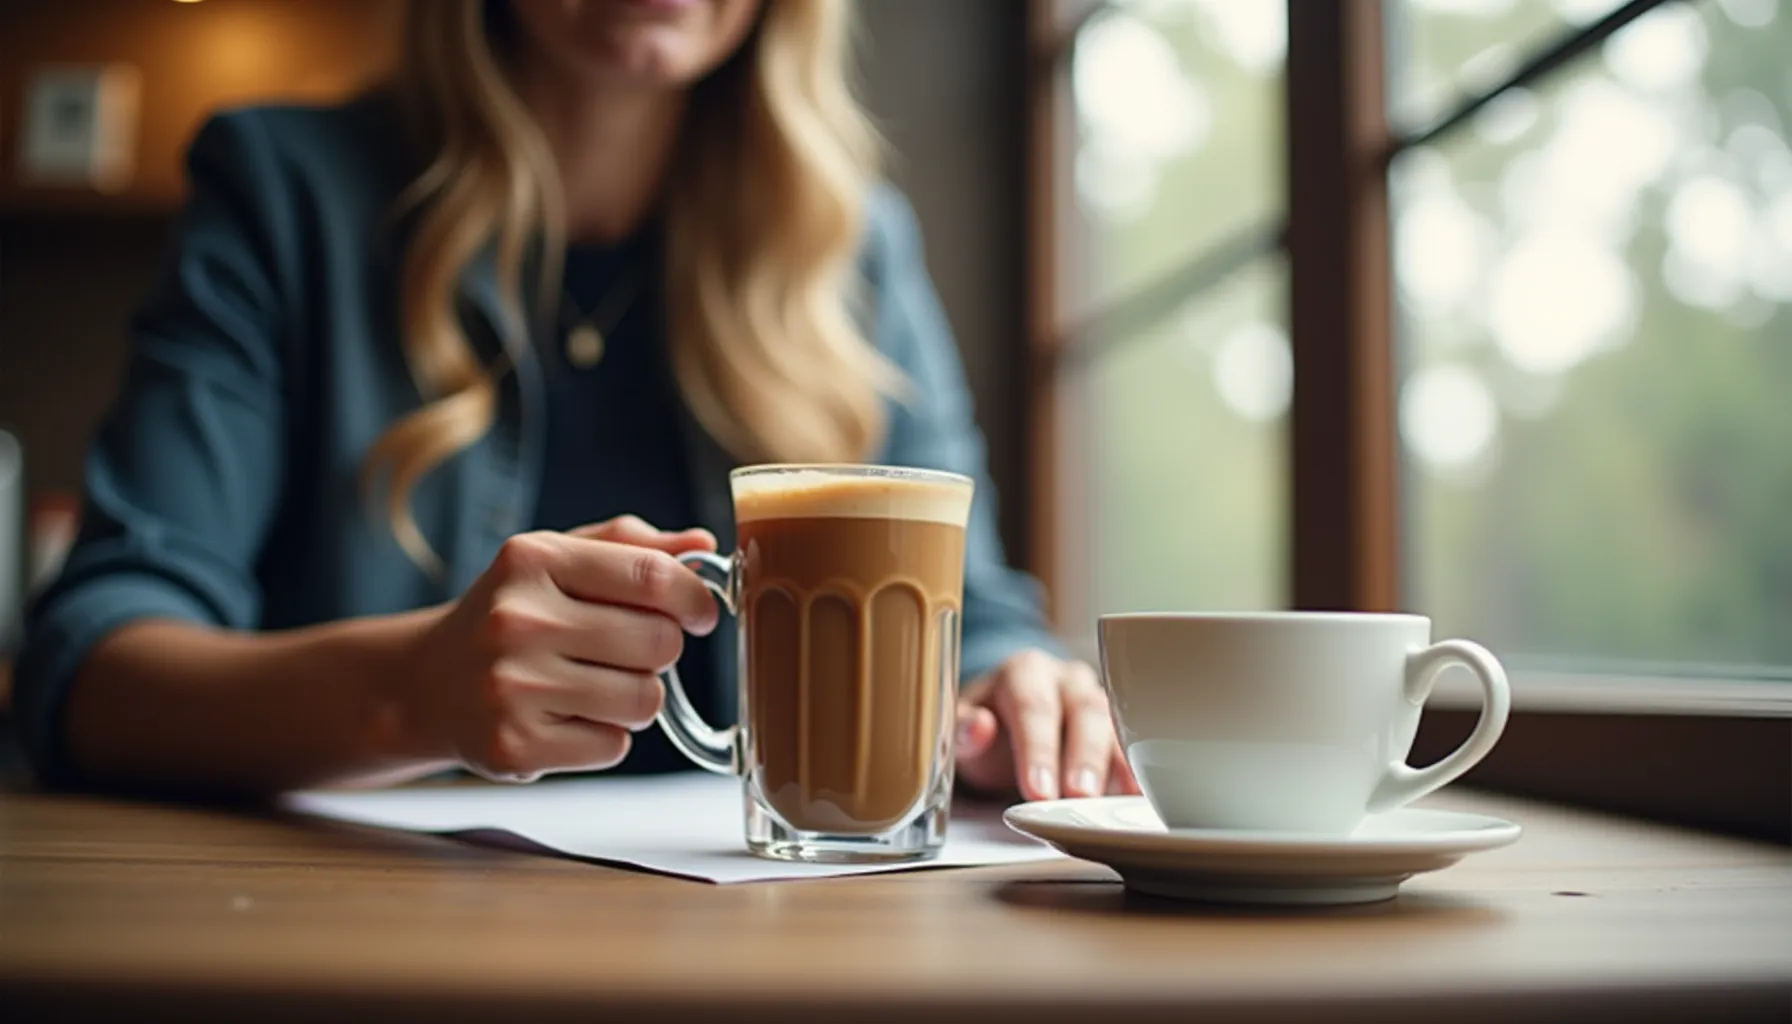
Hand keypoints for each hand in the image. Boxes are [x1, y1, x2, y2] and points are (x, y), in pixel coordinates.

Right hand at [404, 516, 717, 781]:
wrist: (428, 684)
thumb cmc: (512, 616)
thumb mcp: (557, 561)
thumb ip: (631, 547)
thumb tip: (703, 544)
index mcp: (532, 560)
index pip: (652, 575)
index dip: (694, 598)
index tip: (700, 613)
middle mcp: (516, 620)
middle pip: (658, 642)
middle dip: (658, 651)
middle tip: (625, 652)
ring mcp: (511, 687)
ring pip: (644, 700)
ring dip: (636, 698)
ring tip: (594, 687)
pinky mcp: (512, 746)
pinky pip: (613, 746)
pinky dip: (604, 737)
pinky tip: (565, 720)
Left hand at [953, 649, 1139, 801]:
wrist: (1008, 714)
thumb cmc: (987, 720)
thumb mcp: (960, 725)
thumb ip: (961, 729)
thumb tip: (977, 727)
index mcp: (1025, 672)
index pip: (1033, 707)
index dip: (1037, 749)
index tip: (1038, 790)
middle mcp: (1067, 680)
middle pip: (1083, 712)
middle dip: (1083, 758)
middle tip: (1079, 798)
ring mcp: (1097, 700)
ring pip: (1115, 725)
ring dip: (1118, 765)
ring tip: (1118, 802)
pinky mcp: (1118, 725)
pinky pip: (1133, 744)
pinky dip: (1136, 771)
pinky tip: (1141, 798)